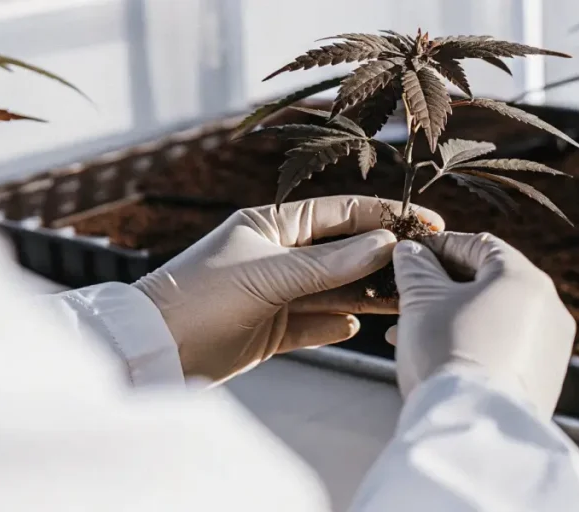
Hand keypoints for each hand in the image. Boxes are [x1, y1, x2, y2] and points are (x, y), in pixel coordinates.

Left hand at [134, 195, 443, 382]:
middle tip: (423, 267)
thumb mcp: (269, 275)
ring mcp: (275, 294)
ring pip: (333, 291)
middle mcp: (276, 256)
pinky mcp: (271, 331)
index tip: (424, 221)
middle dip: (381, 260)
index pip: (338, 214)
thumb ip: (329, 263)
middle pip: (342, 254)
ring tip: (404, 300)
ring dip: (365, 295)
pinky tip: (354, 325)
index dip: (382, 217)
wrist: (154, 350)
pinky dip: (334, 325)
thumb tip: (385, 243)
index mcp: (271, 225)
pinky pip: (314, 324)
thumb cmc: (199, 296)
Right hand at [388, 232, 576, 420]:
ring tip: (413, 332)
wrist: (472, 426)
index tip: (413, 254)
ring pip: (495, 318)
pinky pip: (506, 348)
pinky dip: (474, 344)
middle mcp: (549, 308)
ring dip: (454, 318)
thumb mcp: (421, 300)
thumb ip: (415, 267)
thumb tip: (411, 251)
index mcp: (525, 278)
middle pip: (490, 282)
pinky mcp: (545, 379)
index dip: (441, 246)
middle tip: (410, 295)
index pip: (481, 245)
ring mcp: (552, 347)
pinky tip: (440, 358)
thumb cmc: (448, 352)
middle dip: (443, 287)